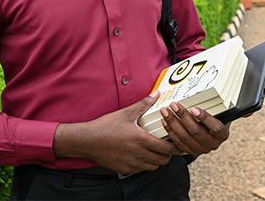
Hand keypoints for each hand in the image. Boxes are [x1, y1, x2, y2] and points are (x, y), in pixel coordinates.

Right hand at [53, 91, 182, 174]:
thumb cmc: (106, 126)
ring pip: (153, 166)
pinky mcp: (125, 169)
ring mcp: (132, 164)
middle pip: (163, 160)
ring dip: (156, 159)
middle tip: (166, 144)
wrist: (88, 140)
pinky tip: (140, 153)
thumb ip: (144, 104)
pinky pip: (141, 169)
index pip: (166, 149)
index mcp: (142, 140)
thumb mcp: (126, 113)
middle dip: (167, 153)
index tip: (176, 142)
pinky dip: (145, 163)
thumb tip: (156, 94)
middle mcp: (139, 155)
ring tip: (153, 148)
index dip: (175, 147)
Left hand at [160, 103, 229, 156]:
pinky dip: (170, 131)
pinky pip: (178, 143)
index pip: (216, 128)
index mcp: (222, 134)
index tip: (194, 108)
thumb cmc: (215, 118)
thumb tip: (251, 112)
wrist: (208, 131)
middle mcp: (213, 144)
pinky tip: (164, 121)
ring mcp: (201, 149)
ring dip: (173, 123)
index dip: (205, 118)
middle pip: (196, 131)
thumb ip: (234, 110)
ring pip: (185, 137)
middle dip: (183, 117)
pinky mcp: (190, 151)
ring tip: (166, 111)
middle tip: (174, 105)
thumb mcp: (224, 113)